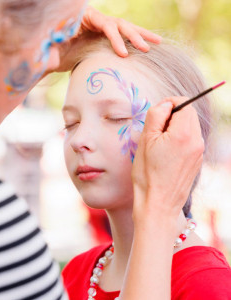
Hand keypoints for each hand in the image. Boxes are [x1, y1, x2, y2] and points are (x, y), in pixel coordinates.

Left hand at [53, 6, 160, 72]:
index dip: (115, 38)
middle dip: (133, 35)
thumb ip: (56, 43)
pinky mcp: (102, 38)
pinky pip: (121, 37)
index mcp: (83, 17)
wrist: (48, 54)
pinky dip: (133, 40)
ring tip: (158, 42)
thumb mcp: (51, 45)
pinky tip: (147, 45)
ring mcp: (99, 28)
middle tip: (146, 48)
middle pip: (118, 23)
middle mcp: (94, 20)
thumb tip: (58, 45)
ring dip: (140, 35)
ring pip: (124, 28)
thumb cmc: (48, 49)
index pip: (105, 24)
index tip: (124, 54)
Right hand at [131, 97, 204, 221]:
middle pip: (189, 114)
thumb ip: (156, 115)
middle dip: (172, 115)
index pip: (184, 103)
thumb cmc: (148, 174)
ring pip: (190, 127)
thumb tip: (165, 104)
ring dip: (175, 127)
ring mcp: (199, 152)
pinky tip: (165, 153)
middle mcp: (197, 141)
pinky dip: (179, 139)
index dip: (169, 104)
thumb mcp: (146, 140)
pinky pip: (190, 140)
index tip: (157, 114)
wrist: (158, 204)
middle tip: (155, 129)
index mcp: (184, 134)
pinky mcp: (197, 161)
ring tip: (158, 143)